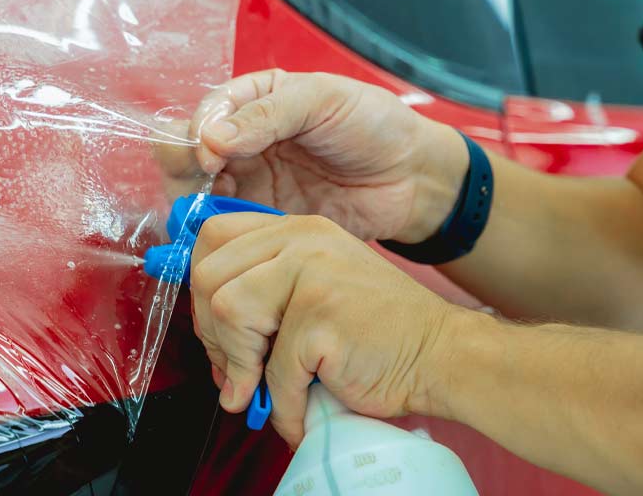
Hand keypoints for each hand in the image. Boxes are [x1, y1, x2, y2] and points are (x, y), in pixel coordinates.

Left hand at [190, 211, 462, 447]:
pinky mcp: (322, 316)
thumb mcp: (315, 288)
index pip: (212, 238)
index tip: (216, 332)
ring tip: (258, 391)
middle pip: (209, 276)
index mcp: (296, 229)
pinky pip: (270, 367)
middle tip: (234, 372)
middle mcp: (302, 240)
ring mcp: (313, 274)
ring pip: (227, 311)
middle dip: (211, 335)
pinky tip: (299, 412)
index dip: (200, 290)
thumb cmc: (375, 333)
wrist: (442, 354)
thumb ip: (264, 291)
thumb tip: (204, 326)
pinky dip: (281, 404)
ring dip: (237, 365)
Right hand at [191, 69, 466, 242]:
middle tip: (206, 184)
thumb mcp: (322, 100)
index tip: (212, 153)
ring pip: (195, 196)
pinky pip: (224, 230)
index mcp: (252, 102)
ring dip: (195, 205)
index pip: (202, 114)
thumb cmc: (372, 123)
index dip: (198, 134)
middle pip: (185, 156)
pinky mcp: (261, 221)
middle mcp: (241, 143)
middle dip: (185, 170)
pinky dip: (217, 234)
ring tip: (216, 211)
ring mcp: (249, 184)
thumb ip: (267, 115)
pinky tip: (232, 235)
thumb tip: (211, 138)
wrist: (412, 177)